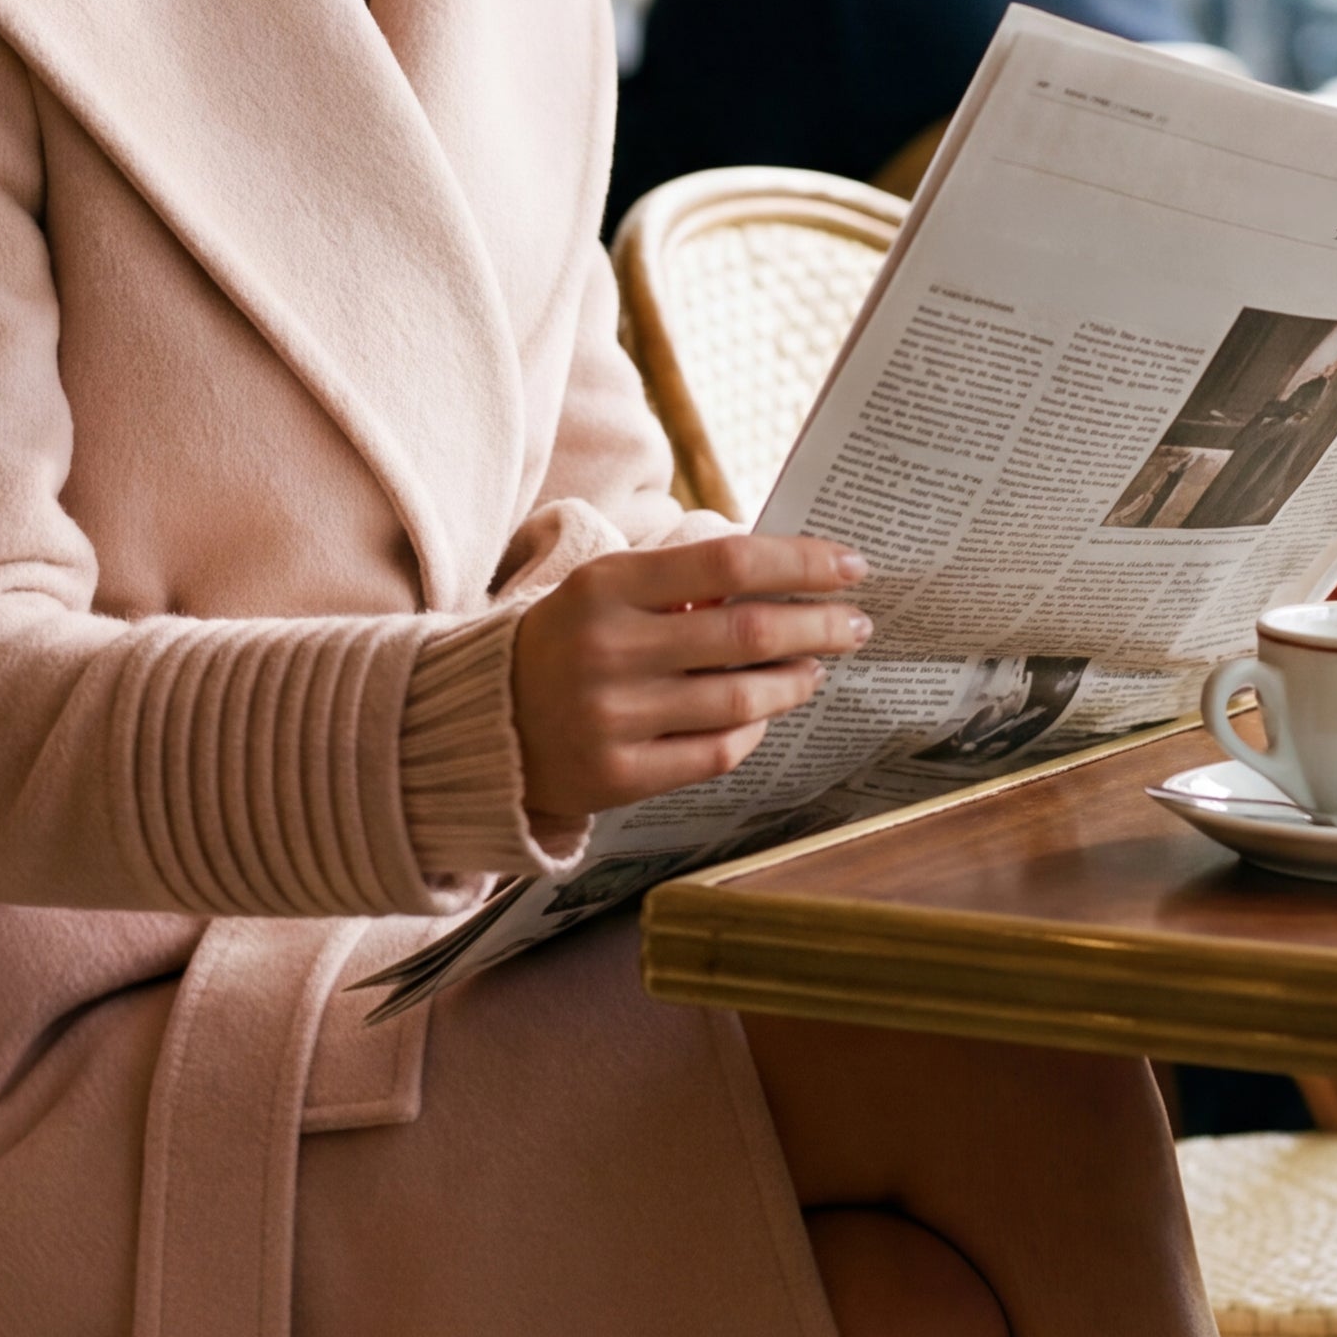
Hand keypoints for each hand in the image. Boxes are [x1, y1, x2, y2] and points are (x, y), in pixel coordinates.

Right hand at [511, 533, 869, 824]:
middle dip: (820, 626)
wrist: (480, 723)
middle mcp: (608, 649)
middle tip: (856, 624)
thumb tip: (789, 577)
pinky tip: (764, 712)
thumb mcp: (606, 591)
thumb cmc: (566, 642)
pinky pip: (718, 752)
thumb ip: (684, 581)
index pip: (729, 561)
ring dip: (796, 680)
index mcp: (606, 585)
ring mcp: (613, 718)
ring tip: (815, 668)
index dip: (802, 562)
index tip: (851, 566)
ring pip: (742, 698)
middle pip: (748, 632)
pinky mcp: (618, 775)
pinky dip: (754, 729)